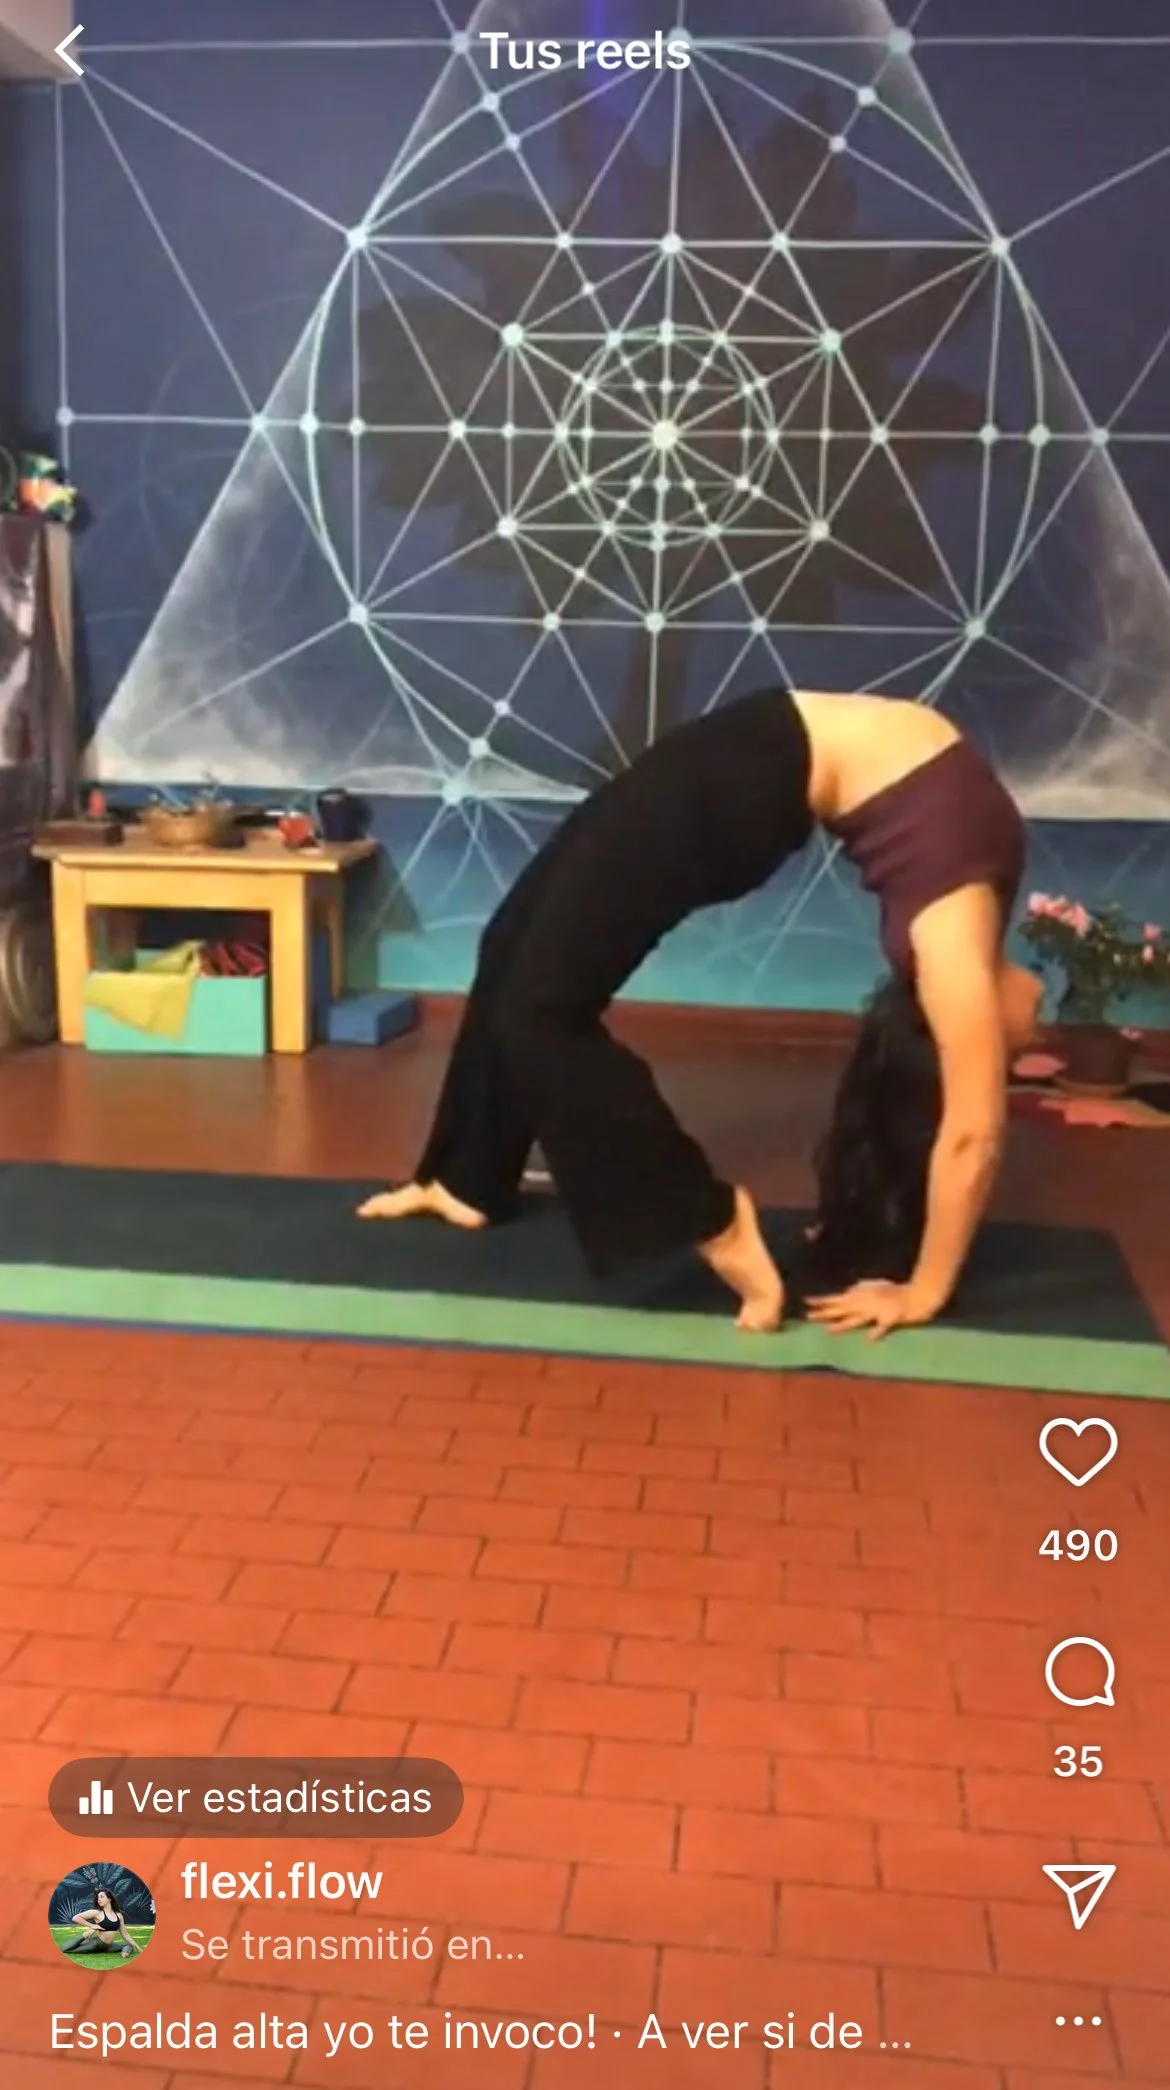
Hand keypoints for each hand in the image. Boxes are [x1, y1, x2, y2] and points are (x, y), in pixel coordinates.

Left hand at [805, 1278, 939, 1340]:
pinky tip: (870, 1339)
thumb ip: (862, 1287)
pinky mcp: (892, 1319)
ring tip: (830, 1330)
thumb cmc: (897, 1292)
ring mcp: (877, 1312)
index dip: (822, 1301)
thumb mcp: (876, 1286)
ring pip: (858, 1319)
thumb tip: (849, 1288)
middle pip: (842, 1310)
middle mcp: (866, 1304)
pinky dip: (876, 1332)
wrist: (918, 1295)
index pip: (837, 1300)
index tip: (805, 1302)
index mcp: (862, 1297)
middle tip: (808, 1316)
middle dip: (825, 1313)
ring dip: (844, 1325)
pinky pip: (883, 1327)